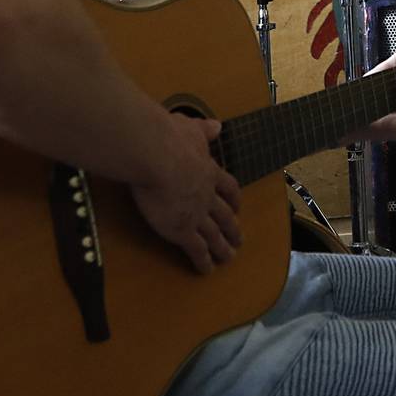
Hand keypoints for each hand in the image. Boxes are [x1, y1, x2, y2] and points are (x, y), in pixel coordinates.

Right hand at [131, 114, 242, 273]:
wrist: (156, 156)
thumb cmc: (169, 138)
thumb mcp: (191, 128)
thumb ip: (204, 129)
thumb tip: (217, 125)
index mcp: (209, 172)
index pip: (228, 188)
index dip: (234, 199)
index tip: (238, 207)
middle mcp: (207, 196)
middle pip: (225, 216)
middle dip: (233, 229)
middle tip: (239, 239)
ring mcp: (196, 214)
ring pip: (214, 235)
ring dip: (223, 248)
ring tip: (229, 258)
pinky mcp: (181, 230)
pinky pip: (196, 249)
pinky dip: (203, 261)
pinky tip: (206, 270)